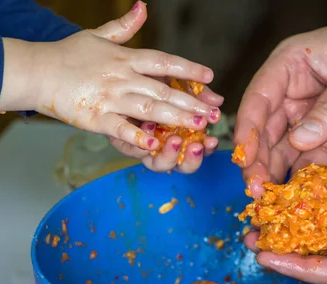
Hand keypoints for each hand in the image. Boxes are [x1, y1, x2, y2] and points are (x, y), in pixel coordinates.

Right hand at [0, 1, 221, 158]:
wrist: (36, 71)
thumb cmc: (67, 54)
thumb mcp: (97, 34)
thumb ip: (124, 25)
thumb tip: (143, 6)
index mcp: (125, 57)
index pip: (163, 62)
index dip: (188, 69)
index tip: (209, 77)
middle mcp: (122, 77)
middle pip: (163, 89)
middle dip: (191, 102)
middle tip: (213, 113)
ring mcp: (110, 98)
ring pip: (150, 109)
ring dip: (176, 118)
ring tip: (198, 127)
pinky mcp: (96, 118)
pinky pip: (122, 129)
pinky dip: (139, 137)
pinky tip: (156, 144)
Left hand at [107, 75, 223, 173]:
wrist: (109, 76)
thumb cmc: (150, 81)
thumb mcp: (176, 82)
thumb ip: (197, 93)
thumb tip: (217, 100)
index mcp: (181, 135)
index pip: (198, 151)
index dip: (206, 150)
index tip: (211, 140)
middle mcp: (163, 147)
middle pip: (180, 165)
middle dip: (191, 158)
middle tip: (196, 146)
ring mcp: (143, 147)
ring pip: (158, 164)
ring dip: (169, 156)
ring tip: (174, 141)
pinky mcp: (122, 141)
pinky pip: (131, 151)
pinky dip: (142, 146)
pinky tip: (148, 137)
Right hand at [234, 6, 326, 197]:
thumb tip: (299, 140)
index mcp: (291, 66)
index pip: (258, 100)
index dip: (247, 131)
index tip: (243, 160)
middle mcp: (294, 95)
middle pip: (265, 132)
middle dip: (258, 162)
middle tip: (256, 191)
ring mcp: (313, 120)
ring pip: (284, 152)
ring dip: (276, 176)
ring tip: (271, 203)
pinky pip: (312, 164)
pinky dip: (304, 183)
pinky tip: (298, 200)